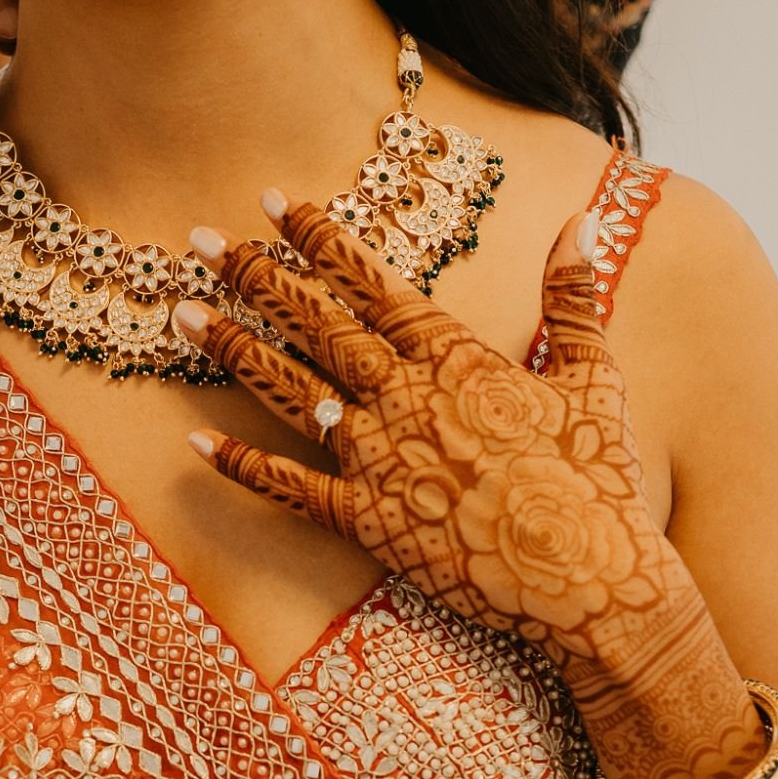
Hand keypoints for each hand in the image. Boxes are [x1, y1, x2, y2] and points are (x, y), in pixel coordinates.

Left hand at [173, 192, 696, 683]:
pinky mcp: (365, 522)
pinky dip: (241, 465)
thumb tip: (579, 224)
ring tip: (182, 314)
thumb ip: (572, 299)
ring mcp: (378, 460)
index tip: (272, 202)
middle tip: (200, 240)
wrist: (586, 577)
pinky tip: (196, 443)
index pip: (371, 283)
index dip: (317, 238)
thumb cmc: (596, 478)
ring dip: (233, 349)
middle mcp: (403, 398)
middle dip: (254, 277)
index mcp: (455, 357)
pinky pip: (289, 487)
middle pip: (315, 324)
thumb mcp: (593, 375)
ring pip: (290, 391)